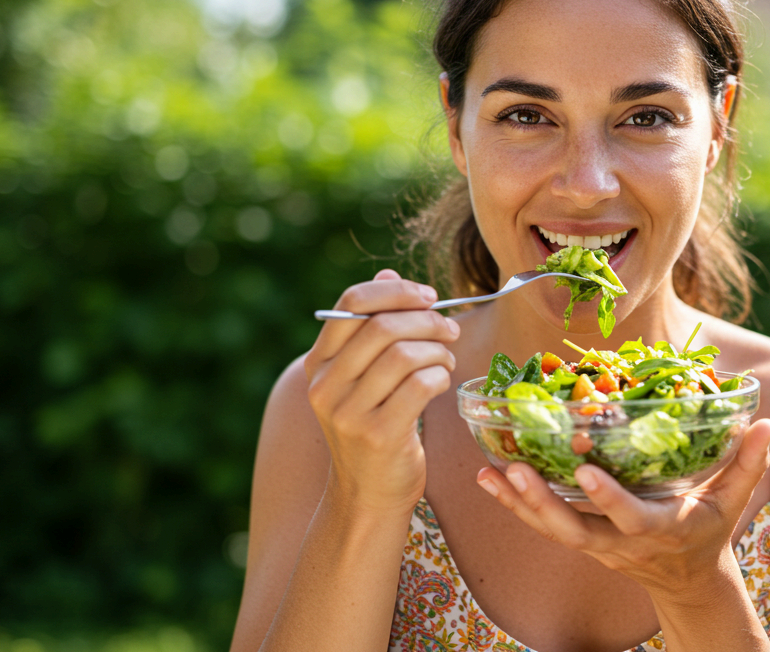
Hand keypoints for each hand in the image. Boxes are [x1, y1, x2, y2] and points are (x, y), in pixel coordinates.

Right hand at [304, 269, 459, 515]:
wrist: (367, 496)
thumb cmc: (374, 427)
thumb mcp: (364, 377)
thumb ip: (372, 328)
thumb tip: (389, 272)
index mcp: (318, 363)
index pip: (351, 303)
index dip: (396, 291)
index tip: (428, 296)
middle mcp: (325, 386)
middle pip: (382, 326)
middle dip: (427, 319)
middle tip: (450, 328)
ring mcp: (348, 413)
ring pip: (404, 354)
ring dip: (438, 349)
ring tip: (447, 357)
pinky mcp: (378, 435)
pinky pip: (420, 385)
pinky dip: (440, 375)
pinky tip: (443, 382)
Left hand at [475, 418, 769, 594]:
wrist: (686, 579)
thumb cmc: (710, 529)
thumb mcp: (732, 500)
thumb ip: (748, 462)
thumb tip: (766, 422)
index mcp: (660, 529)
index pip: (630, 517)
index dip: (608, 498)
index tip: (585, 471)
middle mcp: (621, 542)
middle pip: (575, 529)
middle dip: (543, 503)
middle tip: (516, 470)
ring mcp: (596, 545)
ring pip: (551, 529)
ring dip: (518, 502)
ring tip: (490, 471)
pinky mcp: (579, 540)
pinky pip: (540, 524)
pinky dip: (512, 504)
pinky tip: (487, 478)